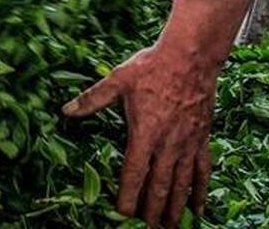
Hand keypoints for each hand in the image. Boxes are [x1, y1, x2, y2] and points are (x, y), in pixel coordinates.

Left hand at [62, 44, 216, 227]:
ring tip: (170, 227)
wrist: (190, 56)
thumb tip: (65, 111)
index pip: (134, 173)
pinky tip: (199, 209)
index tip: (123, 214)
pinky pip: (203, 170)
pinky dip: (201, 191)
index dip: (128, 196)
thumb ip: (92, 99)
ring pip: (182, 183)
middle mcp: (167, 143)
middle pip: (160, 186)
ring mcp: (187, 143)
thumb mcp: (117, 80)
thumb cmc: (151, 67)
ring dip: (175, 208)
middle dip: (153, 211)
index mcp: (144, 132)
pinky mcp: (202, 138)